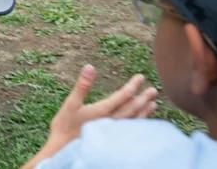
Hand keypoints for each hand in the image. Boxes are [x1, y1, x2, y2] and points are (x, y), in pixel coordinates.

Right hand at [43, 65, 157, 155]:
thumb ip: (82, 85)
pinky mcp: (112, 139)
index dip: (132, 86)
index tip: (141, 77)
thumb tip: (90, 66)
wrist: (63, 149)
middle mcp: (110, 122)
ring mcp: (113, 132)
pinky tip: (143, 120)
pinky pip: (130, 129)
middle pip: (131, 108)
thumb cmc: (65, 125)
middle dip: (143, 98)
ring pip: (133, 120)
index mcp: (101, 112)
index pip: (122, 97)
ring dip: (144, 111)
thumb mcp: (71, 102)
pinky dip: (139, 123)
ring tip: (153, 104)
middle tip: (153, 90)